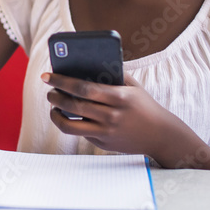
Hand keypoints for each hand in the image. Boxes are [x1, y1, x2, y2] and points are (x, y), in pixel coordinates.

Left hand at [42, 71, 188, 161]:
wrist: (161, 135)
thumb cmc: (144, 105)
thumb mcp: (133, 86)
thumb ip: (113, 75)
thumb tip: (84, 66)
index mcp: (118, 97)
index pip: (83, 88)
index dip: (62, 81)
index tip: (48, 76)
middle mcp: (111, 116)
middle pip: (73, 106)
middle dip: (55, 97)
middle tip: (49, 91)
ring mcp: (106, 132)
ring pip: (70, 126)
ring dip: (56, 115)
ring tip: (54, 107)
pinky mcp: (103, 143)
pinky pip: (81, 133)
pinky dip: (72, 123)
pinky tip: (69, 115)